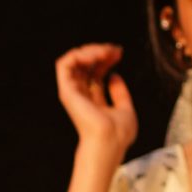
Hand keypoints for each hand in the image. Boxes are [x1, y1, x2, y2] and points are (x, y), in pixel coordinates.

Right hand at [55, 43, 137, 160]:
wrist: (109, 142)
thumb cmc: (118, 135)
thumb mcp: (126, 110)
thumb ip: (120, 93)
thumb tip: (114, 75)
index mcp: (94, 100)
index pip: (96, 72)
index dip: (106, 59)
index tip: (119, 53)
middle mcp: (82, 95)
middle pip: (86, 64)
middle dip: (100, 51)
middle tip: (114, 50)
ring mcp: (73, 92)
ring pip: (74, 60)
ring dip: (90, 50)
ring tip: (104, 52)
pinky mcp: (67, 90)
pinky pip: (65, 64)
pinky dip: (79, 55)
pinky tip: (95, 56)